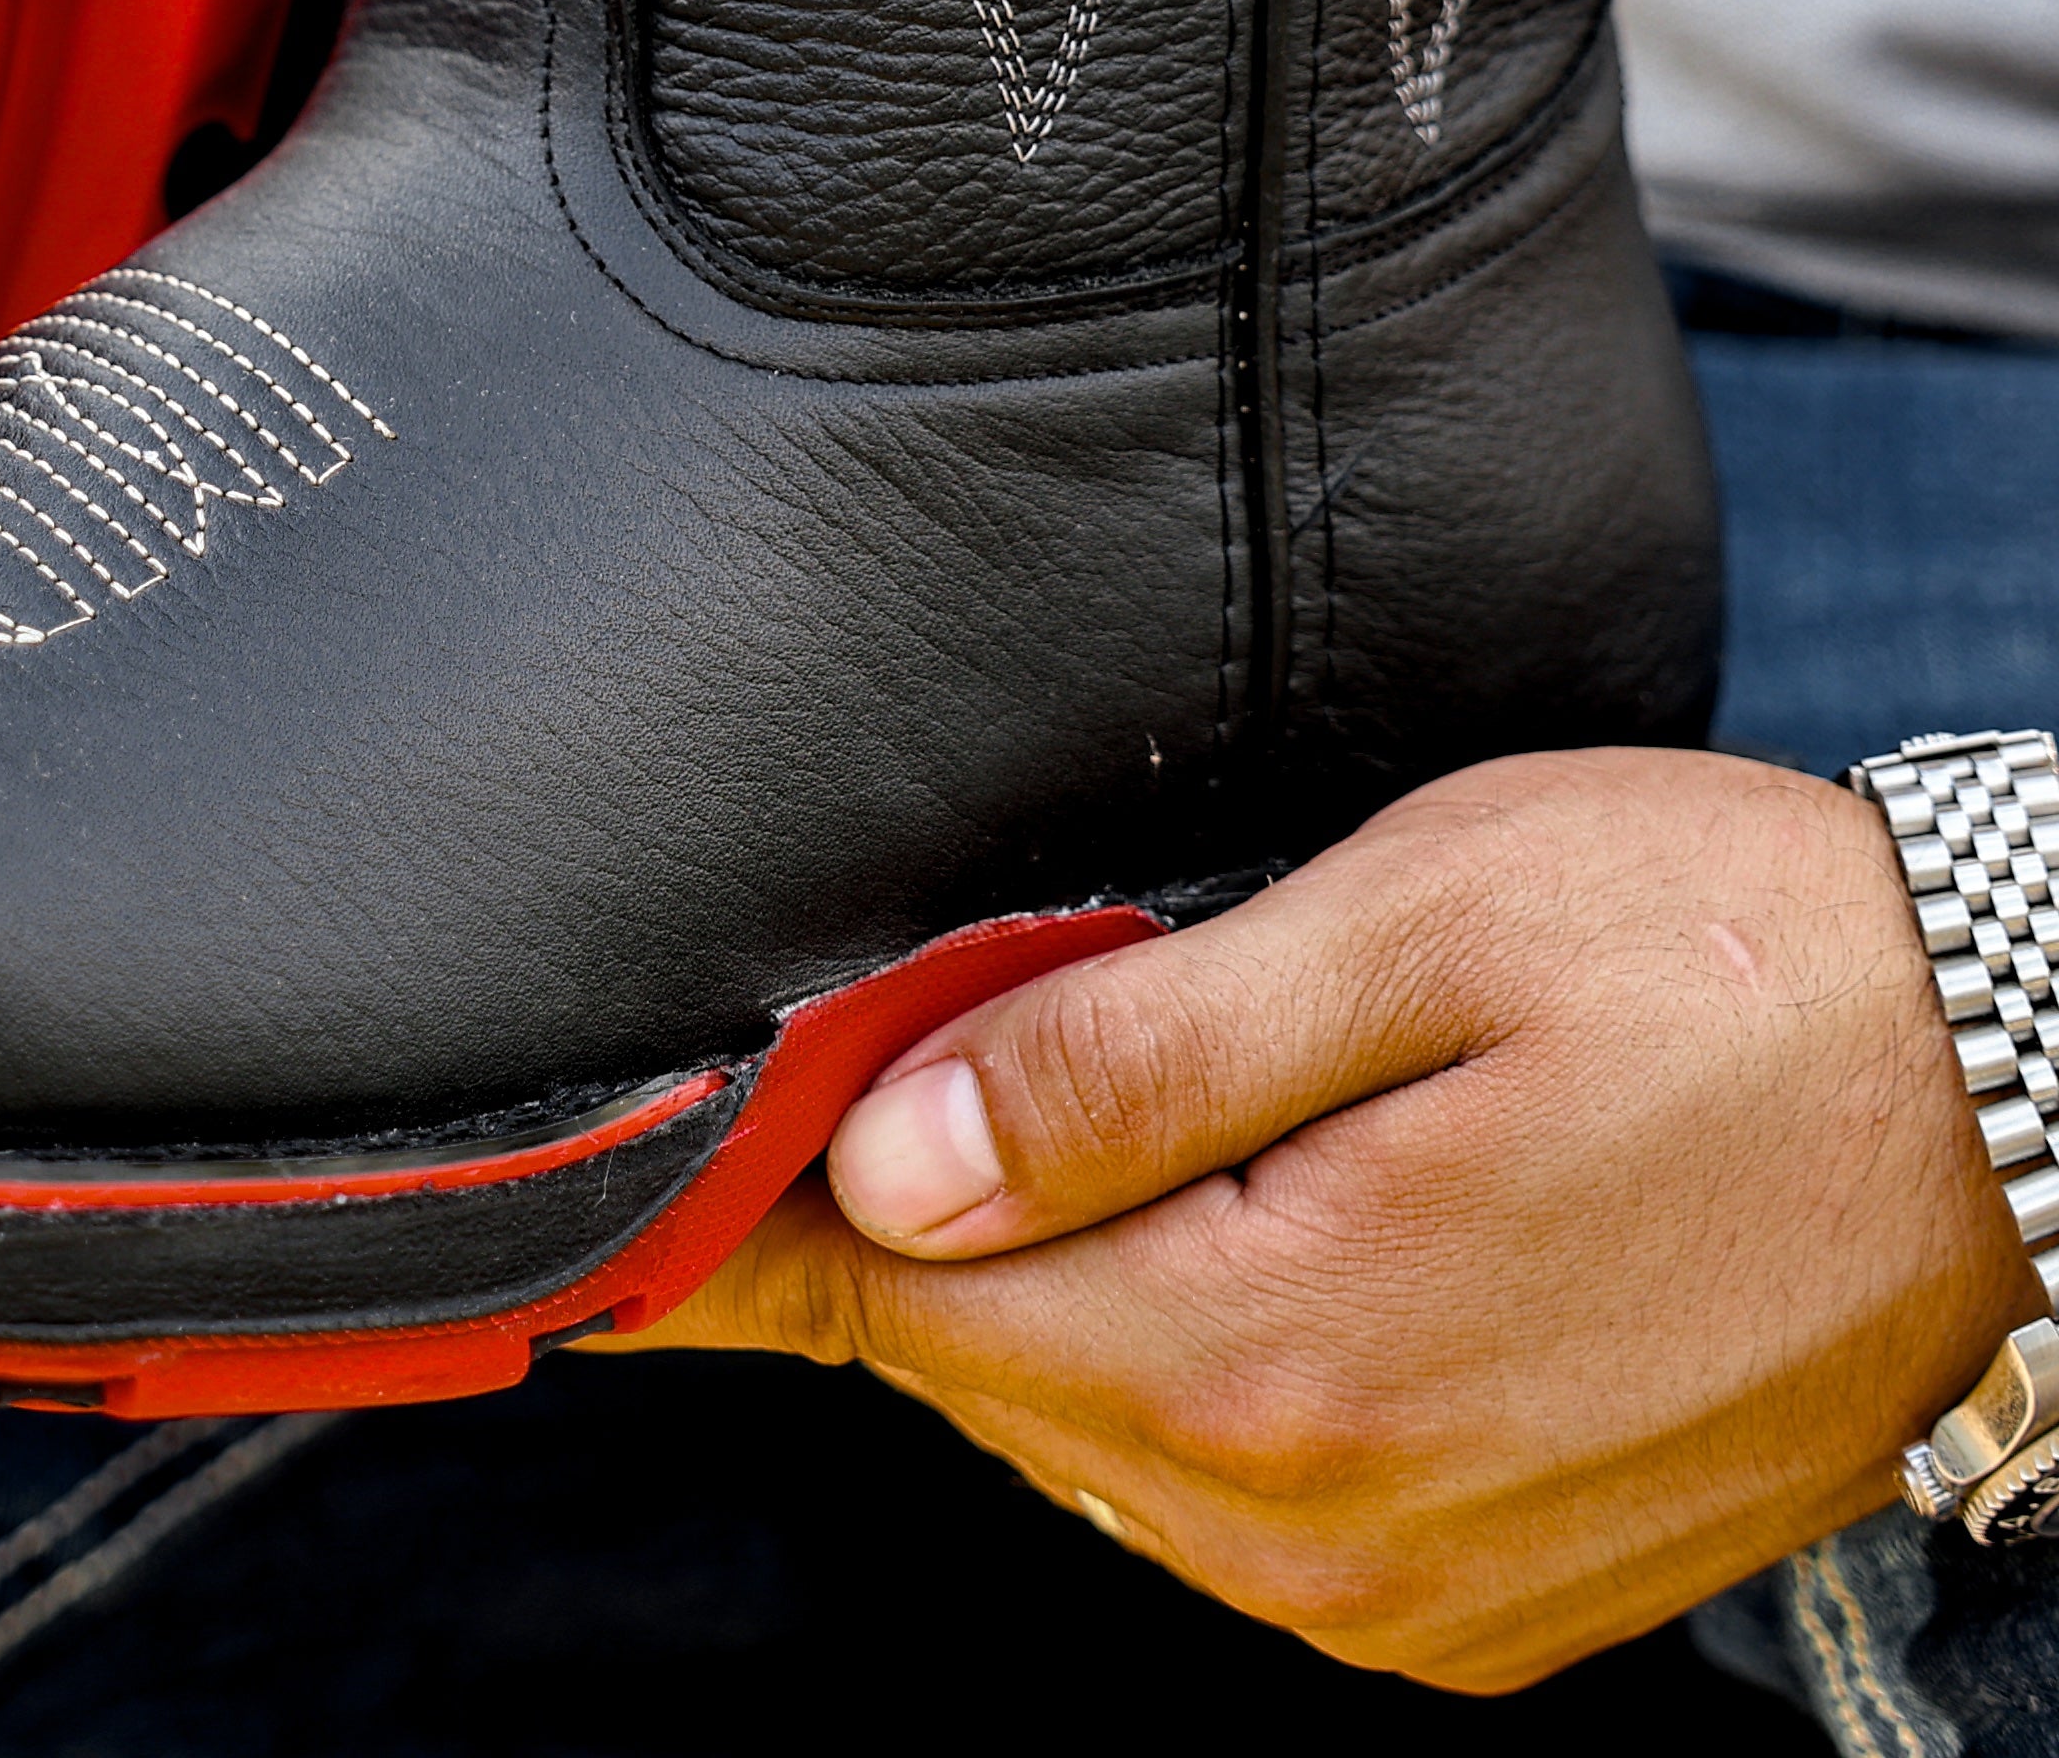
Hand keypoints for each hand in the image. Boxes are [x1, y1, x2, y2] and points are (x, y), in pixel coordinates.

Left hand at [602, 749, 2044, 1688]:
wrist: (2020, 1100)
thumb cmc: (1716, 955)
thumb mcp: (1406, 932)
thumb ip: (1129, 1055)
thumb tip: (887, 1158)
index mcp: (1283, 1361)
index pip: (907, 1309)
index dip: (752, 1230)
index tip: (616, 1207)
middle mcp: (1329, 1533)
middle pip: (992, 1375)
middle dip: (923, 1224)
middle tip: (908, 1055)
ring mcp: (1415, 1594)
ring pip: (1104, 1438)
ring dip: (1060, 1287)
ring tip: (1099, 1109)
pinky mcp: (1485, 1601)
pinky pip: (1237, 1493)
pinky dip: (1185, 1362)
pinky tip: (1234, 1220)